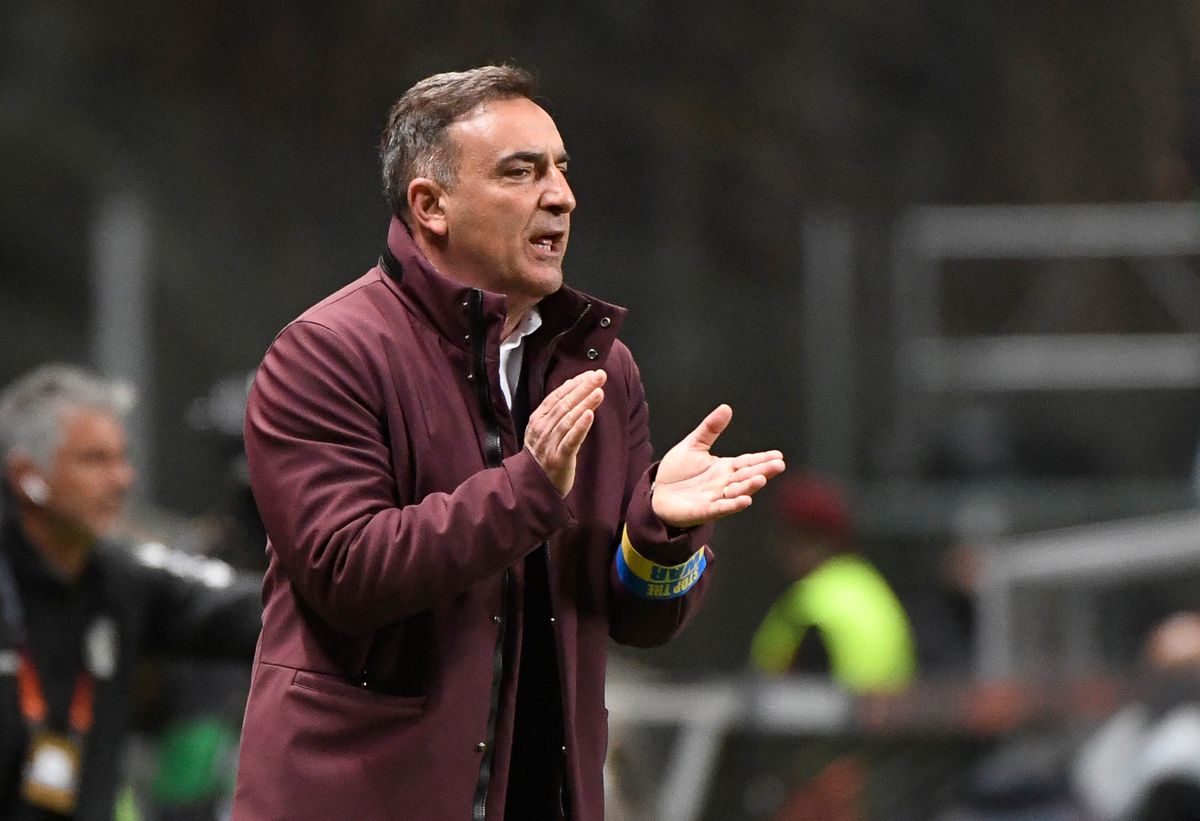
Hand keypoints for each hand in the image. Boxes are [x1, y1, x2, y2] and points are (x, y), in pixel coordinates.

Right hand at [525, 369, 606, 495]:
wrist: (533, 487)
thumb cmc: (543, 455)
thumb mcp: (545, 430)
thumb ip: (557, 409)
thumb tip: (571, 384)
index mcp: (538, 419)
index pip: (557, 396)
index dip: (575, 384)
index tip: (591, 373)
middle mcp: (541, 429)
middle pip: (564, 404)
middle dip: (583, 388)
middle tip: (600, 375)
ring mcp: (548, 444)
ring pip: (568, 419)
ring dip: (584, 403)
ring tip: (599, 391)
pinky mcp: (558, 459)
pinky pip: (570, 440)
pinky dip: (580, 427)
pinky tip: (590, 415)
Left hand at [651, 404, 784, 528]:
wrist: (658, 495)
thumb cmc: (677, 472)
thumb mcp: (693, 445)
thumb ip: (710, 429)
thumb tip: (726, 407)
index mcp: (724, 468)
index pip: (747, 462)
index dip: (762, 459)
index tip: (778, 455)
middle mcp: (724, 483)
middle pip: (746, 476)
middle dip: (763, 471)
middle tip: (779, 464)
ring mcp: (716, 498)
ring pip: (737, 492)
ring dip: (749, 486)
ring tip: (761, 479)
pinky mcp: (704, 510)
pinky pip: (720, 508)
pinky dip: (732, 505)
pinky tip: (745, 500)